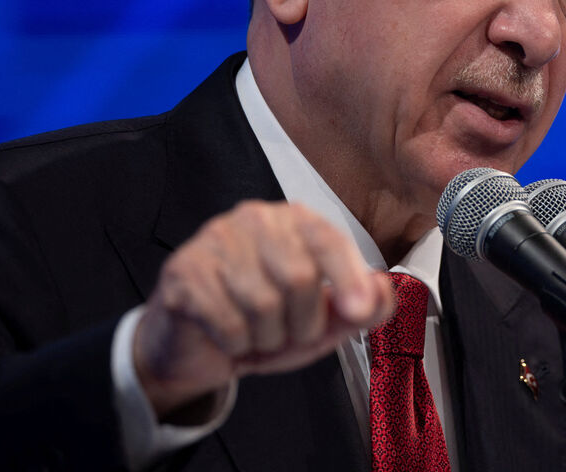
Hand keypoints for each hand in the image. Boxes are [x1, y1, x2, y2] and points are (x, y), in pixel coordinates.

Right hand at [132, 200, 392, 417]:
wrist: (198, 347)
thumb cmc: (265, 324)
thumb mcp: (321, 322)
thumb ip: (359, 309)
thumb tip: (382, 290)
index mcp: (294, 221)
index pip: (328, 240)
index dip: (348, 278)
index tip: (359, 309)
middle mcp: (254, 219)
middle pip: (299, 277)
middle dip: (302, 323)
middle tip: (289, 332)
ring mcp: (214, 240)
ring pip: (263, 304)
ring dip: (267, 337)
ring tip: (257, 333)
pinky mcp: (183, 271)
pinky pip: (228, 322)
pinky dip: (237, 344)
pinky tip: (228, 335)